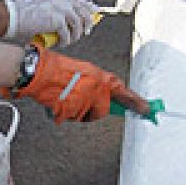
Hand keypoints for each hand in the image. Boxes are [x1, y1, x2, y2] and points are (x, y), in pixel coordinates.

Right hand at [4, 0, 97, 45]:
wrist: (11, 18)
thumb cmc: (21, 16)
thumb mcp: (40, 8)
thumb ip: (53, 11)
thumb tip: (67, 23)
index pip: (77, 0)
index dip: (88, 7)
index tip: (94, 13)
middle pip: (82, 10)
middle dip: (87, 23)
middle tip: (86, 32)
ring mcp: (60, 7)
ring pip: (78, 23)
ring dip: (76, 34)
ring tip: (70, 40)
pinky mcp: (58, 19)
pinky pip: (68, 33)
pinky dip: (66, 40)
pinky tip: (62, 43)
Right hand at [6, 49, 150, 121]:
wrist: (38, 71)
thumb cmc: (55, 66)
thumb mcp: (82, 69)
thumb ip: (95, 82)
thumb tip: (102, 93)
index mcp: (99, 77)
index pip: (123, 92)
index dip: (136, 102)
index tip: (147, 109)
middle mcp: (94, 90)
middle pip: (102, 110)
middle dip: (93, 108)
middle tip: (79, 99)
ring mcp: (82, 102)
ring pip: (86, 115)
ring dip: (76, 110)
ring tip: (64, 96)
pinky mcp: (70, 112)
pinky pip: (71, 118)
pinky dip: (64, 113)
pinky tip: (57, 101)